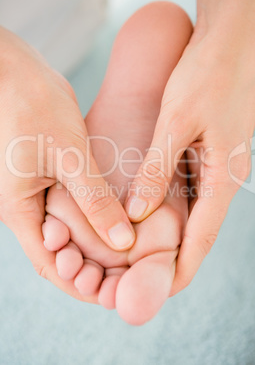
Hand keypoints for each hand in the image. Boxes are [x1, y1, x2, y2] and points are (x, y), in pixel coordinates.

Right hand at [0, 27, 134, 293]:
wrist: (16, 70)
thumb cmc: (33, 105)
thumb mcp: (68, 155)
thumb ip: (94, 200)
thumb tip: (122, 242)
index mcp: (19, 208)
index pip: (50, 263)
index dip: (79, 284)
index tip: (111, 294)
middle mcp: (26, 206)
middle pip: (60, 253)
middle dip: (90, 270)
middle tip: (125, 280)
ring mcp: (38, 192)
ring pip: (68, 232)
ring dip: (94, 247)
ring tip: (128, 259)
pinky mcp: (51, 176)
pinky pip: (72, 208)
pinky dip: (93, 220)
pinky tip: (117, 224)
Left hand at [125, 31, 254, 293]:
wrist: (232, 43)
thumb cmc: (207, 76)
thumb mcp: (177, 122)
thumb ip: (159, 169)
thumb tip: (138, 212)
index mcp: (224, 176)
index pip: (203, 237)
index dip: (182, 267)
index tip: (161, 291)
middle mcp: (224, 178)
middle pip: (199, 230)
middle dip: (174, 256)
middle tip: (144, 277)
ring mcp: (219, 166)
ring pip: (195, 211)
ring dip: (173, 233)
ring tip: (144, 253)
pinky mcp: (209, 153)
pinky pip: (192, 189)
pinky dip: (173, 206)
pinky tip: (153, 212)